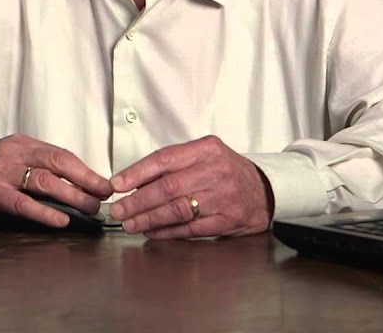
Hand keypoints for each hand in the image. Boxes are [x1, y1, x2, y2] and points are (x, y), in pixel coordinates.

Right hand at [0, 134, 112, 225]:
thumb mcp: (8, 165)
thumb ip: (35, 170)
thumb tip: (74, 188)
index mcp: (21, 144)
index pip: (61, 154)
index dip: (86, 170)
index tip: (105, 185)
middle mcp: (12, 152)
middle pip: (58, 163)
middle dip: (86, 181)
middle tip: (104, 197)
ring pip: (45, 181)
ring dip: (72, 197)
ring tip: (89, 210)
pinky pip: (22, 202)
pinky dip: (45, 212)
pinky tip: (61, 221)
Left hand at [108, 135, 272, 238]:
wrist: (265, 190)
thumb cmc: (228, 172)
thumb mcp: (206, 156)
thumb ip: (174, 165)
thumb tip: (134, 181)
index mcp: (207, 149)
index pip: (165, 159)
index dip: (137, 173)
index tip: (118, 184)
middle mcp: (216, 170)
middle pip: (168, 187)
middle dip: (138, 201)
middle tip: (119, 209)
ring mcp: (223, 196)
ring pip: (177, 209)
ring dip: (149, 218)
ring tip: (130, 223)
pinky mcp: (227, 219)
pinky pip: (191, 228)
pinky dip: (167, 232)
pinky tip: (152, 232)